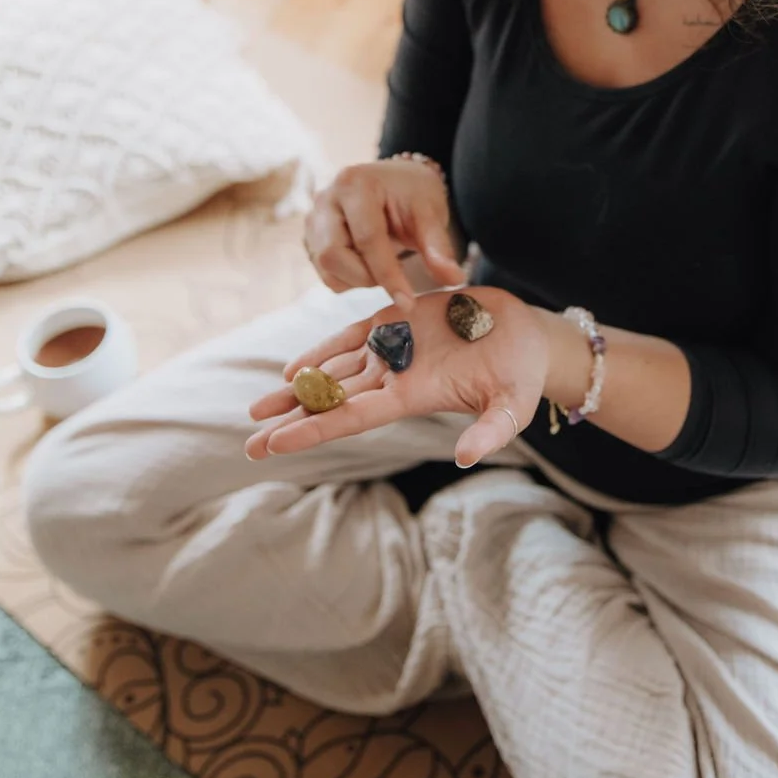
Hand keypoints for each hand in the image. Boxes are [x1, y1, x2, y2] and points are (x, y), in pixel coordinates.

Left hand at [245, 286, 551, 467]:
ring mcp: (394, 348)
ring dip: (295, 387)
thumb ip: (490, 432)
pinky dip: (321, 349)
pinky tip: (294, 367)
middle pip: (331, 401)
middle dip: (290, 418)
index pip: (350, 417)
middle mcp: (394, 376)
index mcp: (412, 395)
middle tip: (249, 439)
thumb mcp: (512, 407)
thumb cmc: (521, 375)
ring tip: (258, 405)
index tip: (273, 443)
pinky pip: (350, 336)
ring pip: (333, 371)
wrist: (528, 335)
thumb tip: (466, 458)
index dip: (311, 428)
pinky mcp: (399, 319)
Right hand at [304, 158, 465, 311]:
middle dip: (366, 276)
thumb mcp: (429, 214)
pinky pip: (324, 272)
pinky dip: (348, 278)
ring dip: (357, 279)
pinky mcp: (310, 237)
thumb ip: (437, 247)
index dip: (388, 275)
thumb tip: (454, 279)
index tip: (408, 303)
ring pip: (325, 268)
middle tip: (395, 275)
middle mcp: (325, 198)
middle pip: (332, 256)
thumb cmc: (413, 195)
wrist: (396, 183)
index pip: (368, 239)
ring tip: (383, 264)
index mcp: (355, 184)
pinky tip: (368, 263)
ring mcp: (313, 218)